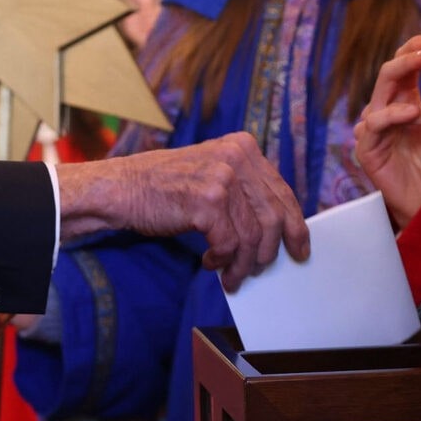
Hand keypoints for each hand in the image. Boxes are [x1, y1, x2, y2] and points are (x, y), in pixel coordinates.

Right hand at [59, 133, 308, 291]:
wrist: (121, 189)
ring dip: (243, 263)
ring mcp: (222, 177)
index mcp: (243, 146)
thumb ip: (243, 188)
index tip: (299, 249)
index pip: (282, 192)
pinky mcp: (206, 201)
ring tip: (232, 274)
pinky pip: (230, 244)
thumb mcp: (211, 172)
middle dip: (267, 252)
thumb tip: (276, 226)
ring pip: (253, 236)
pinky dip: (223, 260)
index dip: (294, 226)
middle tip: (257, 271)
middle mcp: (237, 156)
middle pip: (273, 217)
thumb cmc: (164, 187)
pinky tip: (210, 262)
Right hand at [353, 35, 420, 228]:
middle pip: (389, 74)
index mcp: (404, 102)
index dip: (413, 49)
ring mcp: (374, 129)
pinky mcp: (367, 148)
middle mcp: (386, 111)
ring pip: (381, 93)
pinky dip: (394, 114)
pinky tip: (413, 112)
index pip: (403, 67)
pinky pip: (376, 123)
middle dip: (408, 58)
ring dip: (405, 79)